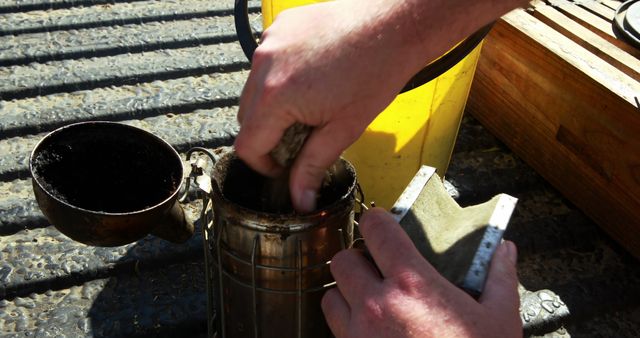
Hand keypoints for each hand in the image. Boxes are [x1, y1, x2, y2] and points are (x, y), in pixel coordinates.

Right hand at [234, 0, 528, 211]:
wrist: (395, 24)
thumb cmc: (376, 73)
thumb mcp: (343, 129)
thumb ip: (313, 167)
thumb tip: (299, 199)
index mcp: (275, 97)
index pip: (247, 145)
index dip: (265, 165)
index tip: (284, 167)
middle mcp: (263, 65)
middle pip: (247, 118)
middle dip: (269, 135)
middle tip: (302, 138)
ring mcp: (270, 41)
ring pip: (254, 89)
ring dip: (273, 105)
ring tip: (310, 104)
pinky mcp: (280, 26)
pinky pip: (267, 62)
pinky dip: (279, 76)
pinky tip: (310, 77)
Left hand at [321, 208, 521, 337]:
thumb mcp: (499, 319)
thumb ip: (499, 277)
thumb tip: (504, 249)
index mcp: (413, 285)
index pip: (376, 229)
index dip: (376, 221)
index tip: (382, 224)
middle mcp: (377, 306)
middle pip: (342, 260)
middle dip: (357, 260)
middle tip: (377, 269)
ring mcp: (358, 336)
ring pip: (330, 297)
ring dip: (345, 294)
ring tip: (369, 302)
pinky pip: (335, 333)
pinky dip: (346, 327)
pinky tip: (371, 332)